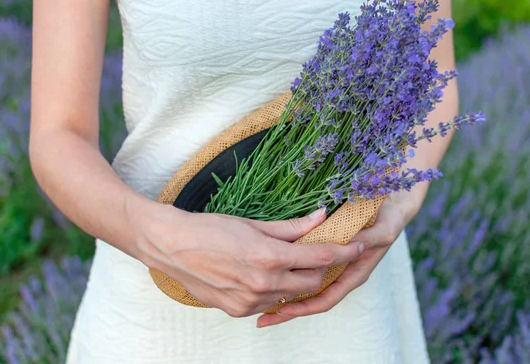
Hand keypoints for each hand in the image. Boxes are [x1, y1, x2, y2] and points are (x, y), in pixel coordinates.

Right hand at [134, 203, 365, 317]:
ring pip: (291, 295)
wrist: (172, 247)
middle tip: (315, 253)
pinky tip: (264, 275)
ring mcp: (251, 301)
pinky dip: (274, 291)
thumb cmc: (210, 229)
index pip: (321, 257)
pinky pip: (269, 304)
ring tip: (285, 263)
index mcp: (270, 257)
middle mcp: (264, 284)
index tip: (357, 246)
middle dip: (319, 268)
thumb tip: (321, 217)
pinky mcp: (238, 311)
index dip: (344, 252)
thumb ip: (291, 227)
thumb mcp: (253, 223)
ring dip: (296, 280)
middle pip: (311, 281)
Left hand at [256, 190, 421, 327]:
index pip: (327, 298)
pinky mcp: (327, 255)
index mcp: (355, 273)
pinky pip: (306, 272)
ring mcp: (335, 267)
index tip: (282, 309)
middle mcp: (344, 274)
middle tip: (263, 318)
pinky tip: (271, 280)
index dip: (304, 306)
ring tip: (261, 309)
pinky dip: (289, 278)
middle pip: (313, 299)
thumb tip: (353, 244)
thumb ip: (369, 239)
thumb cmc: (388, 216)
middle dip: (289, 310)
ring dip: (285, 298)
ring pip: (307, 288)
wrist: (394, 203)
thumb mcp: (382, 229)